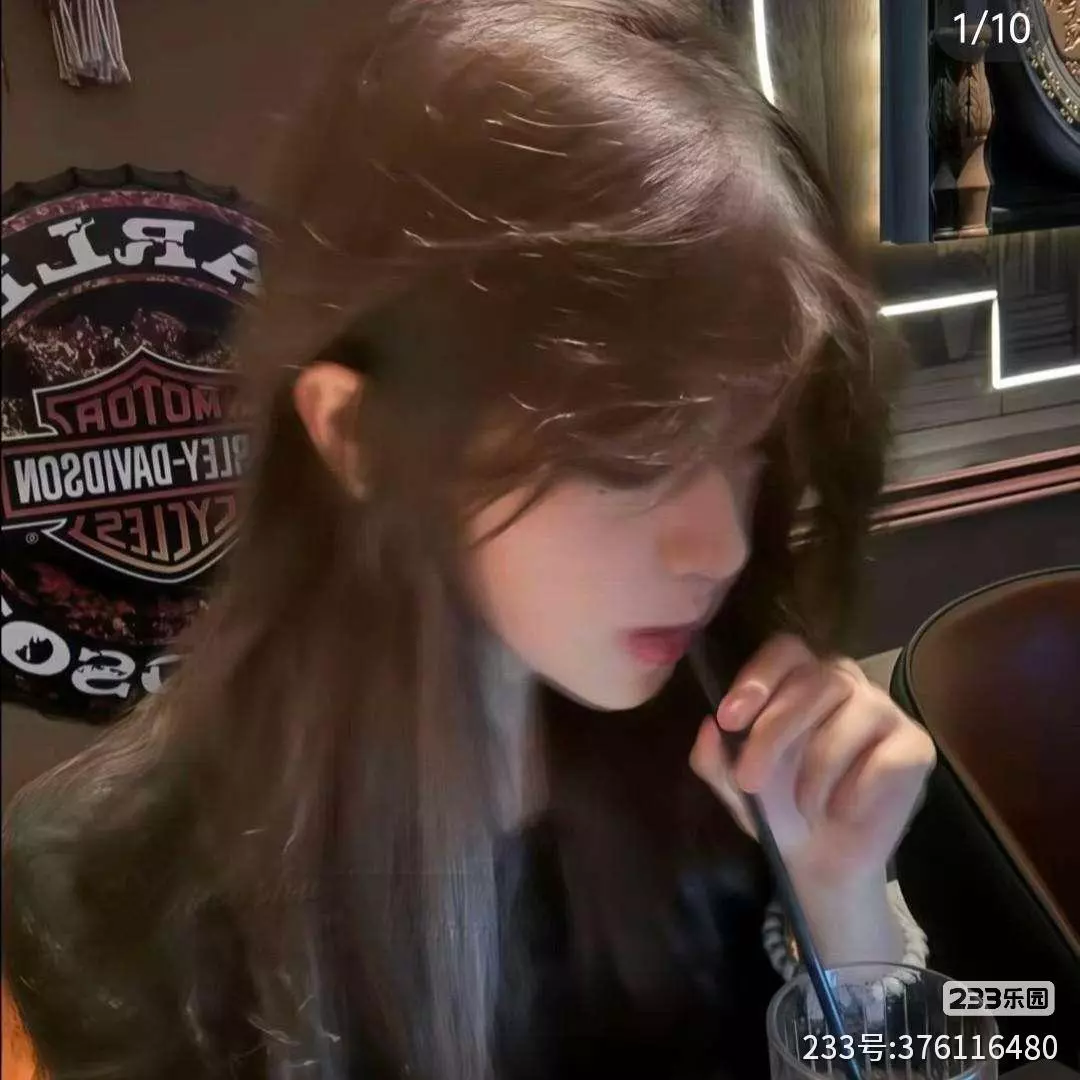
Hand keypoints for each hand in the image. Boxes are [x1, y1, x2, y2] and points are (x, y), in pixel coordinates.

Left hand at [690, 634, 935, 886]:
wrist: (822, 857)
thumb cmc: (778, 805)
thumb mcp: (735, 784)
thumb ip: (715, 757)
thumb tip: (708, 728)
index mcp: (799, 678)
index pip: (785, 651)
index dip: (758, 678)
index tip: (729, 720)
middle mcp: (844, 682)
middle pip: (815, 681)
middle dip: (774, 732)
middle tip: (750, 780)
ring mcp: (884, 710)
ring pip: (850, 718)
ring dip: (815, 770)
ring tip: (803, 805)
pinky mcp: (915, 747)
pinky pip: (886, 759)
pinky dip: (854, 791)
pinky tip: (840, 811)